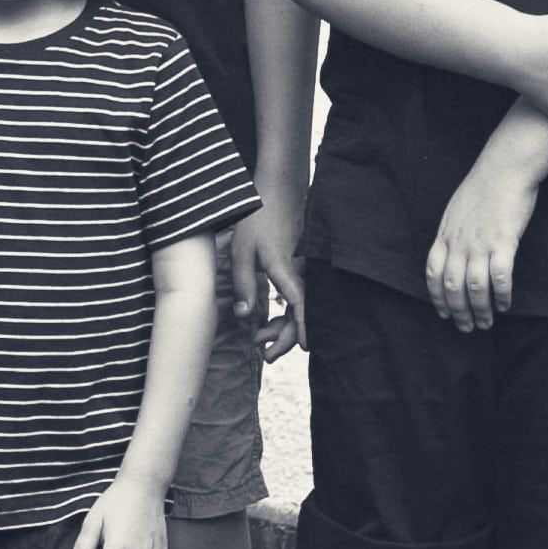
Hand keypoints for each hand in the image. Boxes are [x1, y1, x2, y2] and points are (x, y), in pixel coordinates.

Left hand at [225, 199, 304, 361]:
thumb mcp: (241, 252)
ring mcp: (302, 272)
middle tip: (264, 356)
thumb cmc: (258, 219)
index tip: (306, 348)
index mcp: (286, 270)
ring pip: (299, 308)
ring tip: (258, 339)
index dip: (303, 328)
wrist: (278, 192)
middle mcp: (300, 273)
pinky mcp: (299, 270)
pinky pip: (297, 297)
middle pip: (301, 314)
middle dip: (285, 339)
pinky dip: (284, 313)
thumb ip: (243, 284)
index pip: (300, 306)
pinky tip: (266, 320)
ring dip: (281, 327)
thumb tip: (243, 316)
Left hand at [426, 161, 540, 331]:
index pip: (433, 273)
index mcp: (445, 235)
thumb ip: (452, 234)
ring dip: (480, 310)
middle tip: (467, 328)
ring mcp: (480, 243)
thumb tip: (452, 253)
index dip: (437, 297)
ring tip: (486, 323)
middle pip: (452, 286)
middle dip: (458, 312)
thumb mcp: (456, 211)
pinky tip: (505, 304)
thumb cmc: (483, 187)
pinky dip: (502, 295)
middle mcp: (459, 242)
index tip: (443, 313)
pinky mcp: (504, 241)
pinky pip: (500, 276)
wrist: (504, 168)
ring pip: (475, 287)